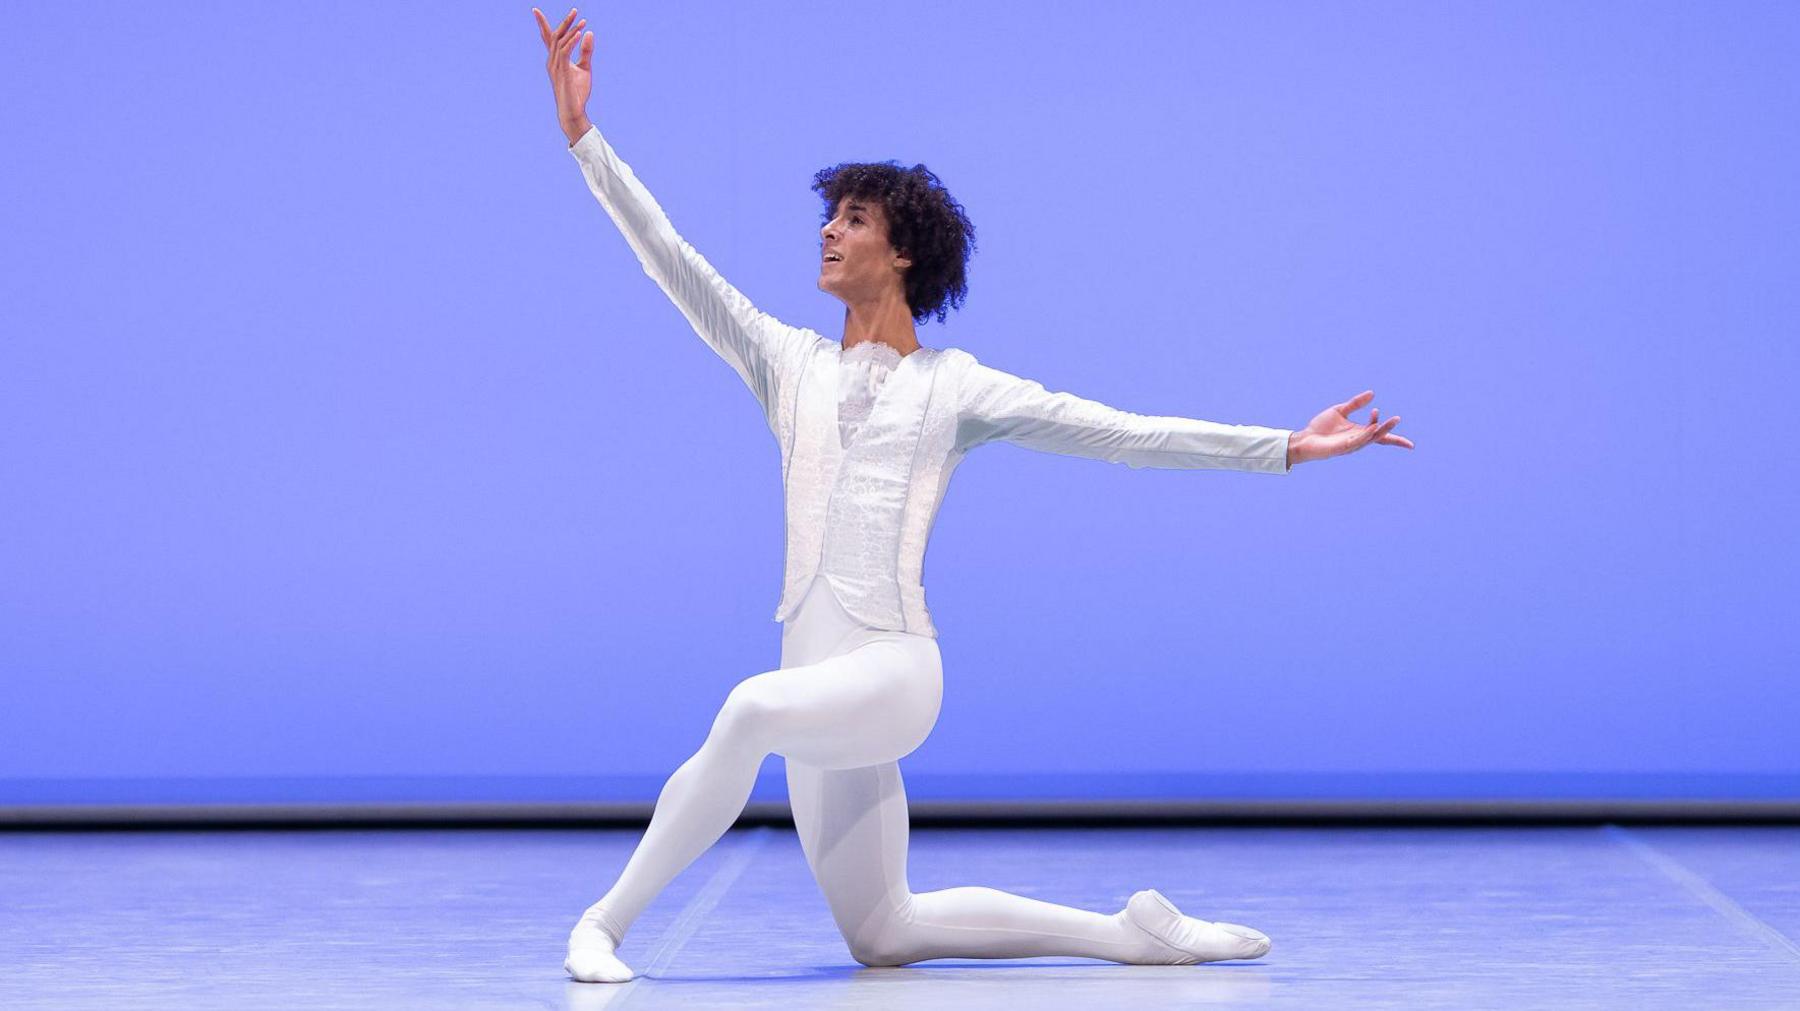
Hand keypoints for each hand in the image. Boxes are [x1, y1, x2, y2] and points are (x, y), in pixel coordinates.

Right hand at [532, 7, 593, 141]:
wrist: (573, 110)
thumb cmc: (577, 91)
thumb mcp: (585, 68)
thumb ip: (586, 51)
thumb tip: (589, 33)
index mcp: (555, 60)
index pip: (548, 38)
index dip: (542, 24)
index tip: (535, 10)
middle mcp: (552, 61)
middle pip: (555, 37)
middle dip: (564, 22)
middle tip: (575, 10)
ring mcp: (555, 67)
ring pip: (560, 43)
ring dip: (571, 30)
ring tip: (582, 21)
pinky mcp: (562, 73)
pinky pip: (565, 53)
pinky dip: (572, 42)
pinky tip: (580, 34)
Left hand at [1288, 390, 1413, 465]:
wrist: (1305, 438)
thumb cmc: (1321, 427)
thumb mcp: (1339, 411)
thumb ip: (1355, 403)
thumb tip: (1372, 393)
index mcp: (1359, 431)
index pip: (1380, 434)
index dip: (1394, 437)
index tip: (1409, 441)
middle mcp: (1358, 439)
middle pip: (1379, 435)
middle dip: (1389, 428)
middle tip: (1398, 418)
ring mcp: (1351, 444)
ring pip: (1371, 438)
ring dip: (1381, 429)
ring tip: (1392, 420)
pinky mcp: (1343, 447)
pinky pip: (1358, 440)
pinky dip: (1367, 434)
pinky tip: (1373, 427)